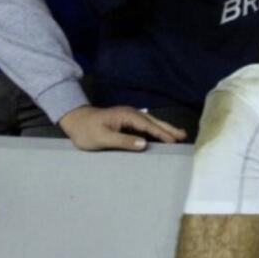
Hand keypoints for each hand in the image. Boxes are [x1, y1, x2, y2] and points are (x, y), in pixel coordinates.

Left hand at [58, 104, 185, 150]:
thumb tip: (144, 144)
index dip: (162, 133)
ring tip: (178, 135)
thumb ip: (123, 141)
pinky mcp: (127, 120)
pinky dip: (155, 129)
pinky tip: (161, 134)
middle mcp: (131, 113)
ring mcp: (129, 116)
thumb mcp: (103, 138)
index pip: (148, 126)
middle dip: (168, 128)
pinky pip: (145, 125)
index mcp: (127, 116)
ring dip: (164, 128)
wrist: (75, 120)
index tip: (174, 140)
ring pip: (151, 122)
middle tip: (183, 135)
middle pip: (153, 121)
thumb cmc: (87, 131)